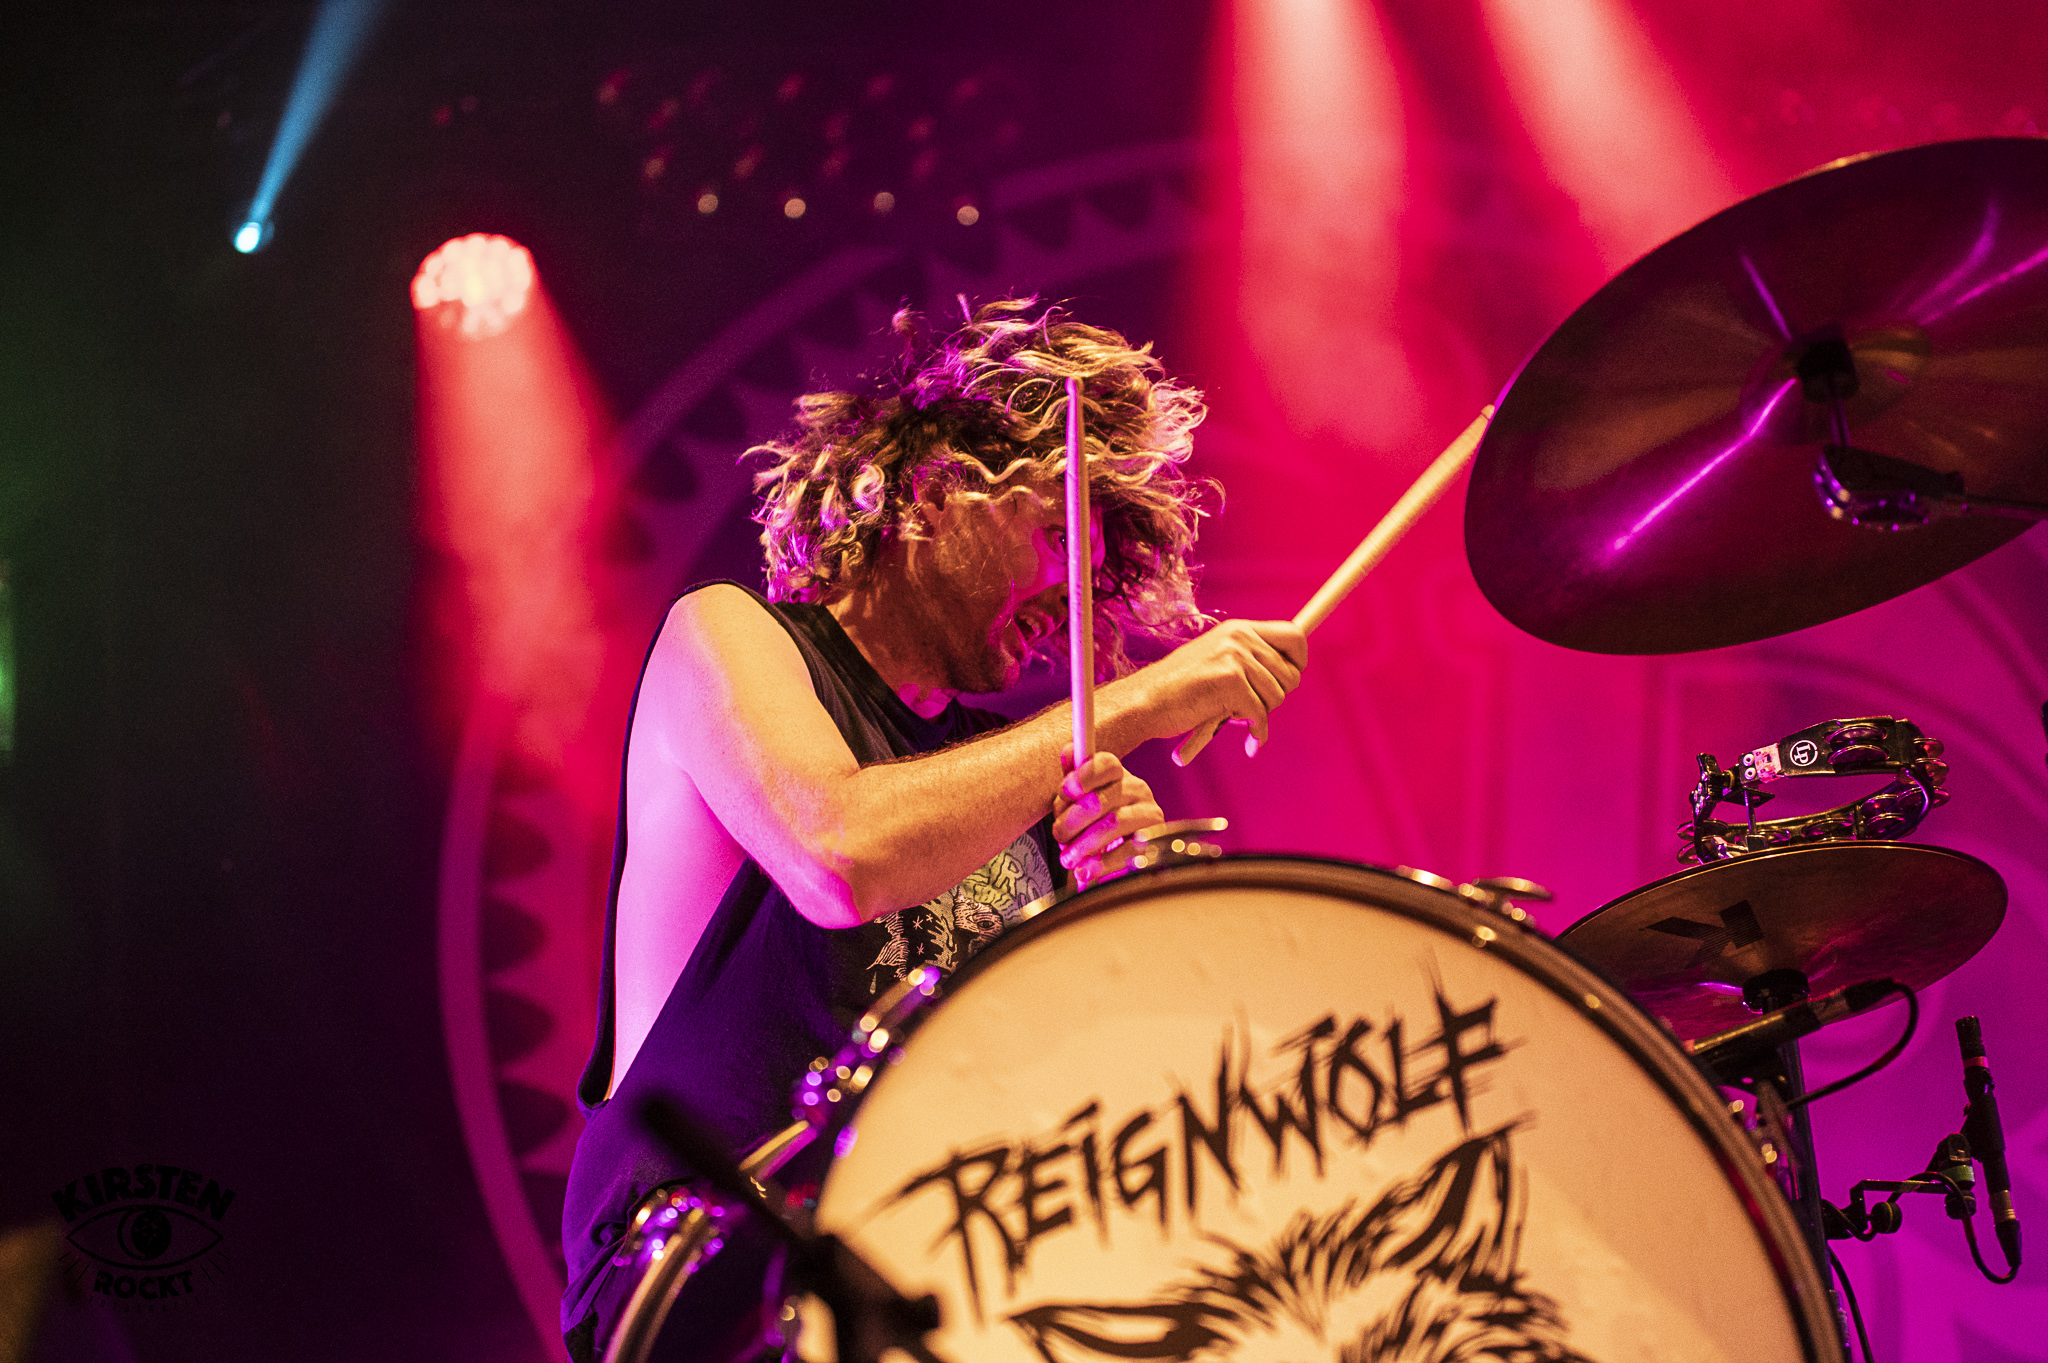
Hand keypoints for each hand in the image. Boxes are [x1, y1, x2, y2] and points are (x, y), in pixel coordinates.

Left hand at [1053, 747, 1163, 886]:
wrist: (1125, 846)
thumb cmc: (1096, 817)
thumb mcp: (1080, 797)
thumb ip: (1072, 778)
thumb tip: (1068, 751)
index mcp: (1117, 773)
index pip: (1106, 764)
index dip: (1084, 775)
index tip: (1066, 791)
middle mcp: (1137, 788)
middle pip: (1100, 800)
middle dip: (1071, 822)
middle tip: (1058, 836)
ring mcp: (1149, 814)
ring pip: (1113, 825)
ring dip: (1083, 845)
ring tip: (1067, 859)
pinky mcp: (1154, 841)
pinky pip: (1127, 852)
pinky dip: (1102, 864)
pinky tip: (1086, 870)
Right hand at [1117, 619, 1306, 765]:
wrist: (1146, 702)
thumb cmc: (1180, 690)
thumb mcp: (1217, 662)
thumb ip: (1249, 662)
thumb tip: (1291, 676)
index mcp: (1239, 629)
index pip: (1294, 635)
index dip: (1298, 662)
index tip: (1286, 680)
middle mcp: (1240, 637)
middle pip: (1291, 674)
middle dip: (1275, 698)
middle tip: (1250, 707)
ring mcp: (1235, 657)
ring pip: (1277, 696)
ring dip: (1260, 714)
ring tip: (1233, 715)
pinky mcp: (1230, 681)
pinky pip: (1261, 714)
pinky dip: (1256, 732)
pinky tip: (1247, 740)